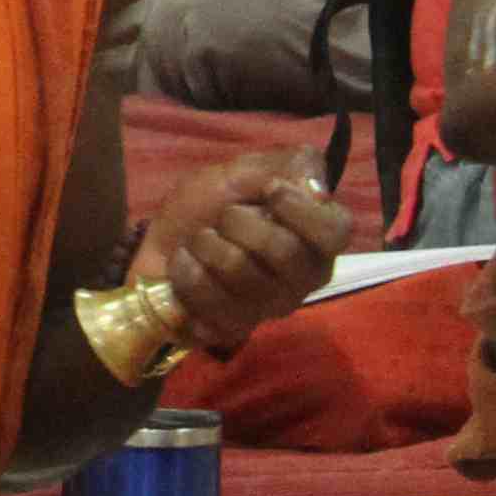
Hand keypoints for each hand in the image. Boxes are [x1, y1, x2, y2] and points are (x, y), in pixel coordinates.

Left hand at [127, 151, 347, 353]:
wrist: (160, 241)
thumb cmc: (210, 206)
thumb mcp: (246, 170)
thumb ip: (291, 166)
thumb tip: (319, 191)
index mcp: (318, 241)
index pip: (336, 233)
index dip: (301, 209)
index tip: (269, 189)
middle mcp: (303, 280)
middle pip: (284, 251)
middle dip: (237, 221)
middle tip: (222, 217)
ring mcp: (269, 308)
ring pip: (238, 269)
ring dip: (205, 243)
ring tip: (199, 241)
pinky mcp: (233, 328)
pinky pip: (207, 296)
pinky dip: (185, 269)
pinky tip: (185, 266)